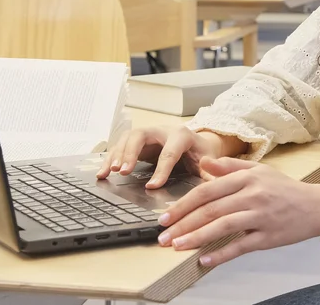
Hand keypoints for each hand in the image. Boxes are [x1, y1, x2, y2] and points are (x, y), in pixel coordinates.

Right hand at [100, 125, 248, 188]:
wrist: (198, 142)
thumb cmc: (203, 153)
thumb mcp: (209, 162)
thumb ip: (211, 173)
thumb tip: (216, 187)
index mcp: (182, 135)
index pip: (169, 152)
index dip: (161, 170)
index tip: (153, 186)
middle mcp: (161, 131)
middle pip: (141, 136)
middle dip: (130, 153)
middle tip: (122, 172)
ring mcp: (147, 134)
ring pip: (127, 138)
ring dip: (116, 155)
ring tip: (108, 172)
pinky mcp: (137, 141)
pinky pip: (120, 146)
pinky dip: (110, 158)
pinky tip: (102, 173)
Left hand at [156, 157, 319, 266]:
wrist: (317, 206)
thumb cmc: (286, 189)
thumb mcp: (259, 170)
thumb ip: (229, 166)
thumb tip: (203, 162)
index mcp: (247, 178)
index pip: (207, 190)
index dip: (183, 204)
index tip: (165, 216)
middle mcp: (253, 195)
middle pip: (211, 209)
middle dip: (183, 223)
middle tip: (163, 236)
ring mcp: (261, 216)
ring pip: (223, 227)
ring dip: (196, 238)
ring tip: (177, 247)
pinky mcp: (269, 236)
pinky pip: (241, 246)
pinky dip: (222, 254)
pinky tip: (204, 261)